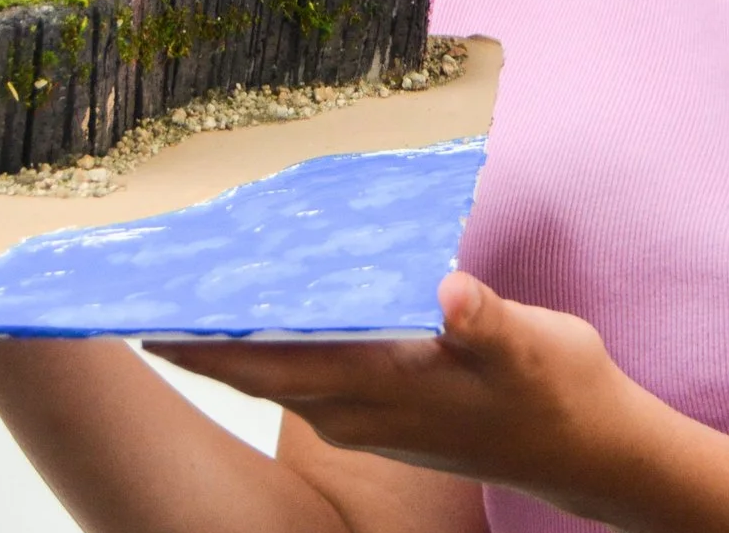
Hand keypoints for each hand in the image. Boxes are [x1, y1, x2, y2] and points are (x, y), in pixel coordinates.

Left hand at [145, 271, 655, 506]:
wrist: (588, 452)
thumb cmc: (558, 391)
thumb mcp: (531, 345)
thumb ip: (486, 320)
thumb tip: (453, 292)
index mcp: (376, 386)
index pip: (263, 361)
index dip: (199, 337)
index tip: (140, 305)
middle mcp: (354, 409)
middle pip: (250, 366)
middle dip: (195, 327)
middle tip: (142, 275)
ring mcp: (363, 416)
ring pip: (272, 372)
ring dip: (228, 334)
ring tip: (186, 281)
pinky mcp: (378, 413)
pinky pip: (300, 375)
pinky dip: (269, 343)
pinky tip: (265, 306)